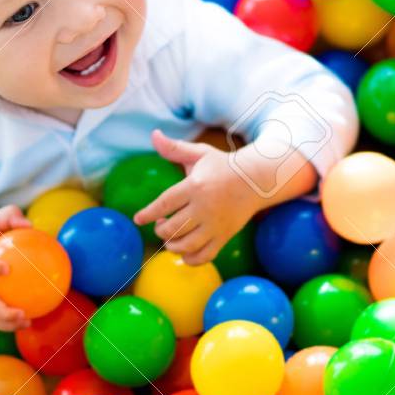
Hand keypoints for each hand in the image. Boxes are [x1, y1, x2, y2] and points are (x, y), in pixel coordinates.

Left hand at [133, 130, 266, 265]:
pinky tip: (184, 251)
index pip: (165, 203)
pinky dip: (190, 259)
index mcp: (195, 186)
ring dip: (171, 245)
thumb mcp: (199, 153)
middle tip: (159, 223)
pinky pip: (204, 256)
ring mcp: (216, 224)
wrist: (256, 180)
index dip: (148, 213)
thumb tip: (154, 134)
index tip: (138, 219)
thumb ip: (174, 148)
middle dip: (160, 229)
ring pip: (186, 245)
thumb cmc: (222, 166)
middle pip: (173, 228)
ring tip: (170, 236)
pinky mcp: (225, 236)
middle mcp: (205, 207)